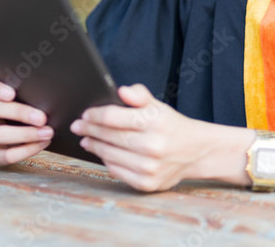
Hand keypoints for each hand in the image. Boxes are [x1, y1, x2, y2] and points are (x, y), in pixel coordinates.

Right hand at [0, 73, 52, 165]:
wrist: (13, 133)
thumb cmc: (17, 105)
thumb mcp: (14, 94)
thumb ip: (20, 88)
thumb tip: (42, 88)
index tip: (12, 93)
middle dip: (18, 113)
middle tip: (41, 117)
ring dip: (25, 134)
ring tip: (47, 132)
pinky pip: (6, 155)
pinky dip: (26, 150)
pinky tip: (42, 142)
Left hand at [70, 83, 206, 191]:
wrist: (196, 151)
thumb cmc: (171, 126)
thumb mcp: (159, 106)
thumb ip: (140, 95)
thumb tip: (122, 91)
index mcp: (155, 122)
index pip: (112, 117)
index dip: (94, 115)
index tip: (84, 115)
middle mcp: (153, 146)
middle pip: (109, 137)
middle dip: (89, 130)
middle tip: (78, 127)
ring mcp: (150, 167)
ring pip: (110, 155)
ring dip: (95, 146)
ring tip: (87, 140)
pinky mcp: (147, 183)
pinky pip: (117, 171)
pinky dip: (107, 162)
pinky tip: (103, 154)